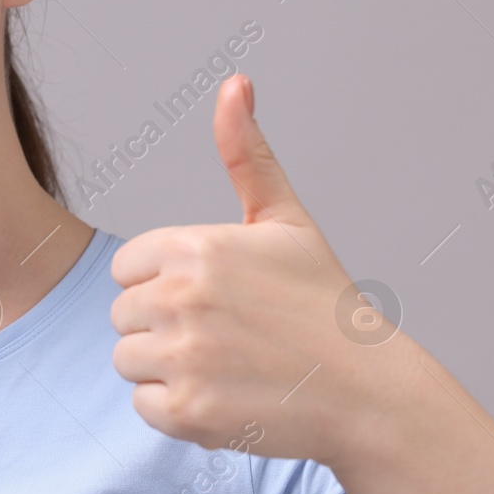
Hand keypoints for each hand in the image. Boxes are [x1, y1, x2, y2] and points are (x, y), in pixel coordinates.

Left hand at [108, 74, 392, 466]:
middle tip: (228, 336)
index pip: (126, 267)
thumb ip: (245, 153)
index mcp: (194, 247)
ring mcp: (183, 356)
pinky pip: (143, 405)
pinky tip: (225, 397)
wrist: (370, 393)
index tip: (216, 297)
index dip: (165, 283)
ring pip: (127, 359)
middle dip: (164, 326)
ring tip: (226, 365)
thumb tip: (234, 83)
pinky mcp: (187, 411)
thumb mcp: (284, 220)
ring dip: (166, 368)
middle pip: (123, 314)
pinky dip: (177, 410)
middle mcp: (182, 298)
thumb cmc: (323, 304)